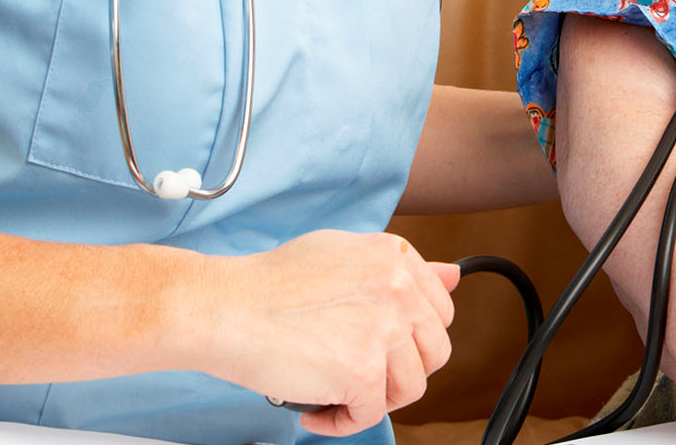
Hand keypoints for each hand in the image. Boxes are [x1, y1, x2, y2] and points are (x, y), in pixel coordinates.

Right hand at [184, 230, 459, 436]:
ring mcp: (384, 329)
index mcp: (396, 257)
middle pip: (433, 351)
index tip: (383, 347)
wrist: (220, 306)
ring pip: (409, 387)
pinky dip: (342, 422)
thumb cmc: (268, 284)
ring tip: (336, 391)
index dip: (410, 338)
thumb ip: (400, 268)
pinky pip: (371, 414)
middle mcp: (398, 288)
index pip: (439, 310)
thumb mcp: (342, 253)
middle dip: (398, 370)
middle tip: (360, 373)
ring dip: (373, 398)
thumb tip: (454, 275)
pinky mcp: (362, 371)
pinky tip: (315, 408)